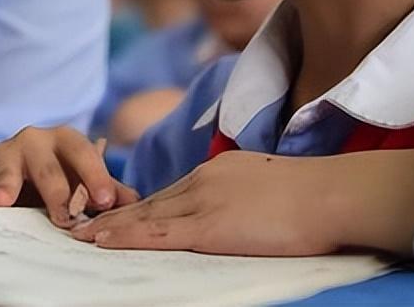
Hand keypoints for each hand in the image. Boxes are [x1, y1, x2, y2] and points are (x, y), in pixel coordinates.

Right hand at [0, 126, 138, 226]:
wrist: (25, 171)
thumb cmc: (65, 176)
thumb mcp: (88, 180)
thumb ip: (110, 191)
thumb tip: (134, 205)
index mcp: (66, 139)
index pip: (83, 152)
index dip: (95, 176)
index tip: (105, 202)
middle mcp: (33, 141)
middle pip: (45, 165)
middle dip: (56, 191)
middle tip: (64, 217)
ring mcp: (4, 155)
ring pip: (7, 168)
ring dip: (6, 186)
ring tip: (3, 202)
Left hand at [70, 148, 413, 257]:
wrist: (332, 194)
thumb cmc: (316, 198)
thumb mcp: (271, 187)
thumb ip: (245, 198)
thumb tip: (239, 215)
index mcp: (221, 171)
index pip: (171, 192)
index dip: (139, 204)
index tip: (114, 212)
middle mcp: (205, 180)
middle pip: (151, 200)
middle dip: (115, 213)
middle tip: (81, 220)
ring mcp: (204, 201)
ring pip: (146, 215)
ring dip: (110, 227)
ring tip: (81, 235)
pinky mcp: (209, 225)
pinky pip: (158, 232)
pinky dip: (127, 237)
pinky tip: (103, 242)